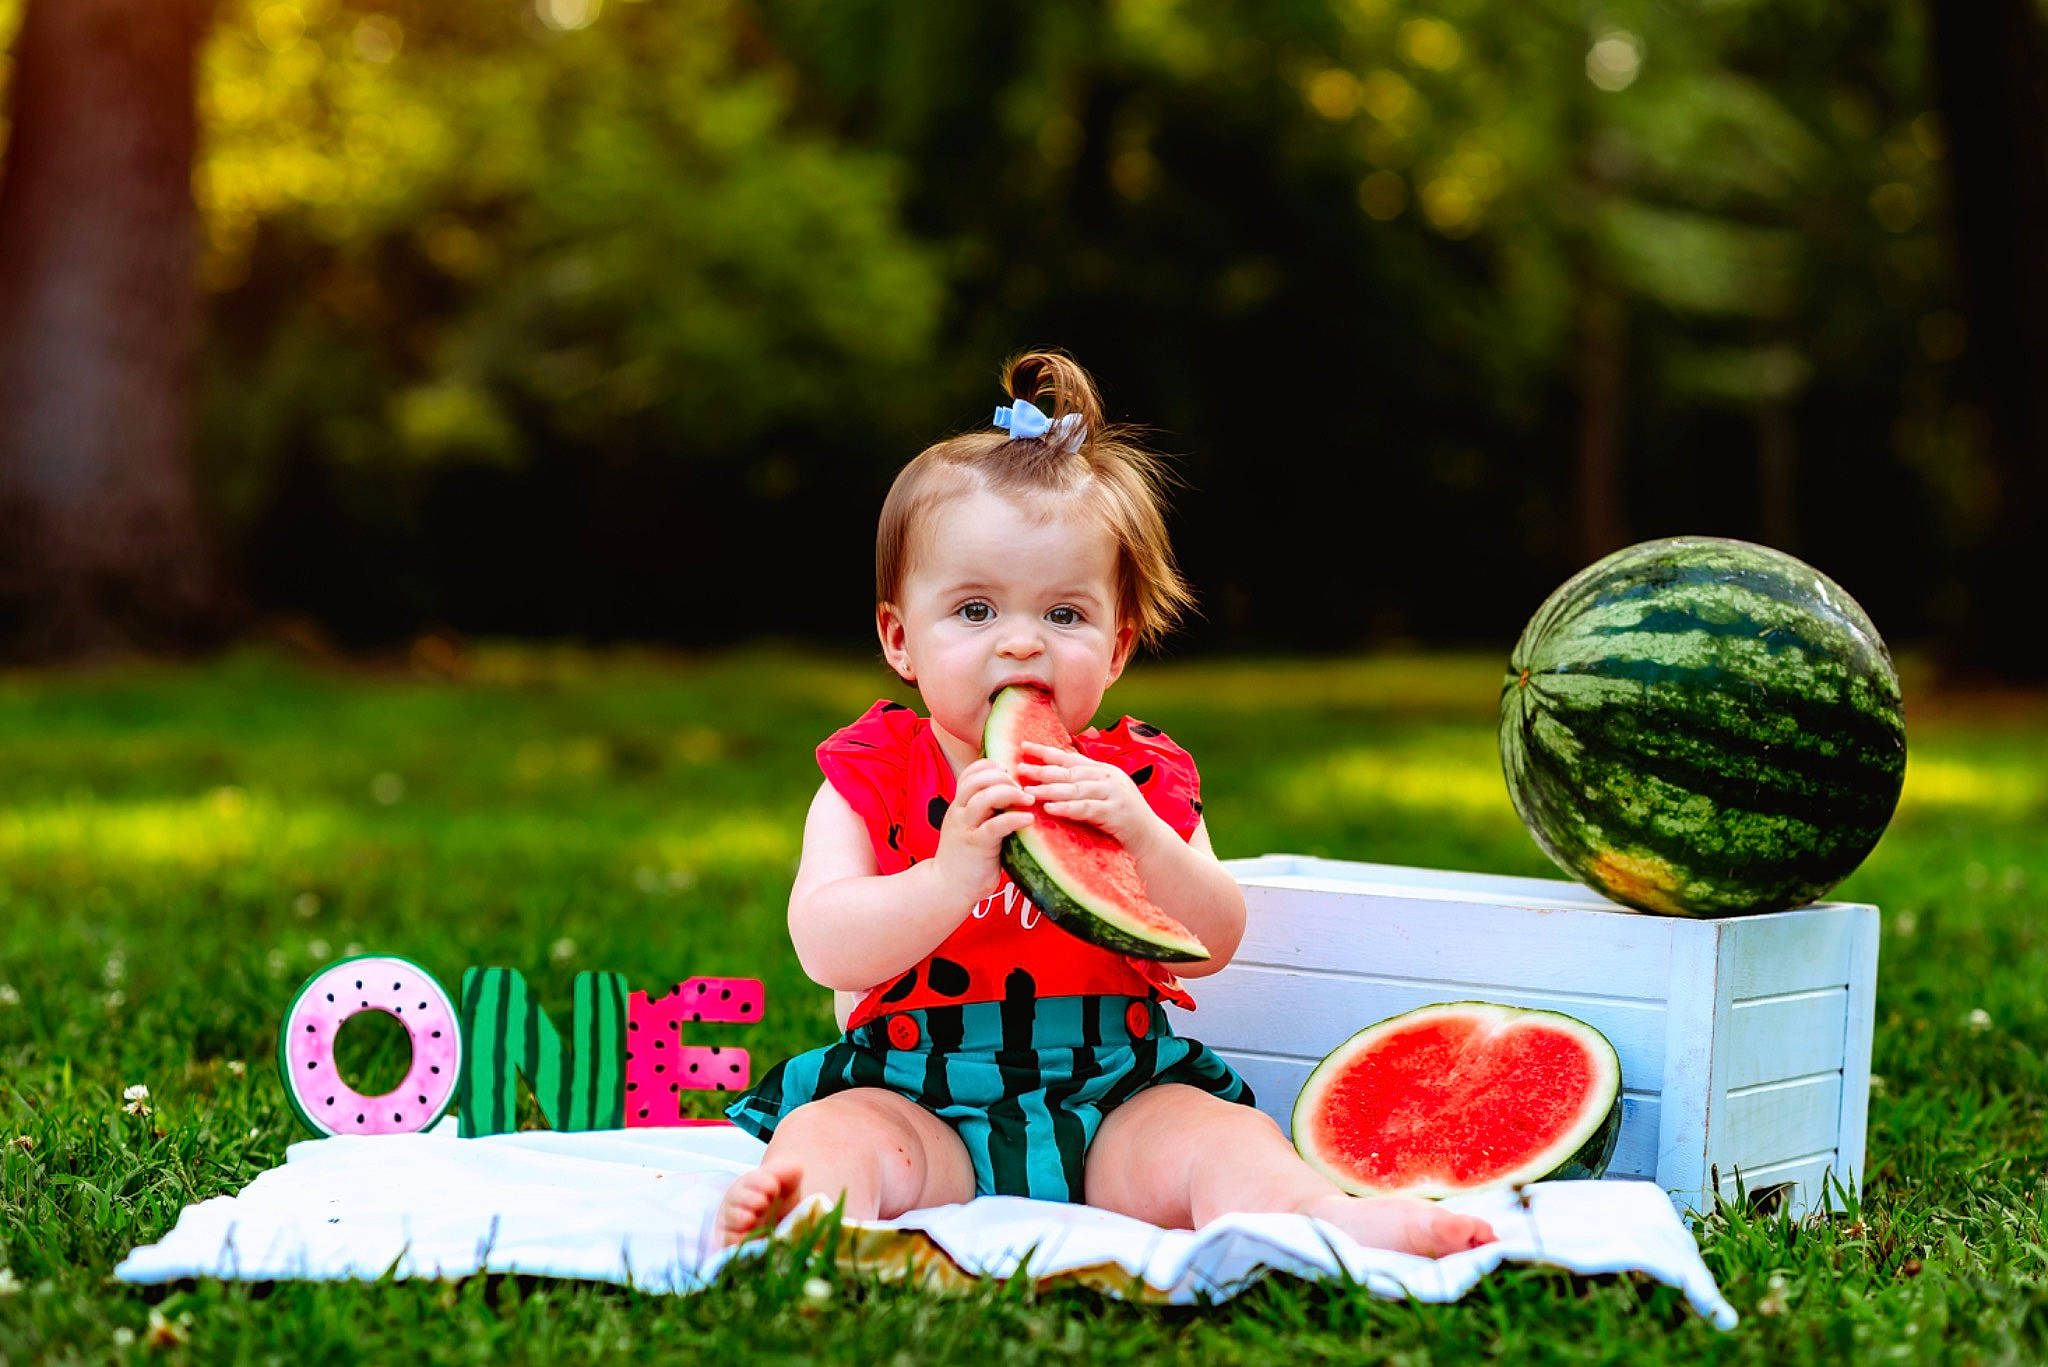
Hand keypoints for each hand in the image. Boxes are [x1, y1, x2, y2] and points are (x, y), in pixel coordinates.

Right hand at [930, 758, 1034, 903]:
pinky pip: (995, 826)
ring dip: (1011, 794)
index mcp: (959, 805)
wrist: (948, 888)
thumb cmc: (967, 858)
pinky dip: (1014, 819)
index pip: (971, 773)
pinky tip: (1028, 819)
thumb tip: (1014, 796)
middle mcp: (960, 813)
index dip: (991, 767)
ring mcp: (966, 829)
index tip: (1010, 774)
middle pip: (977, 780)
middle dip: (1003, 778)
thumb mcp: (972, 827)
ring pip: (984, 798)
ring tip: (1029, 800)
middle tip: (1023, 789)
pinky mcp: (976, 846)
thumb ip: (986, 812)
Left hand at [1015, 742, 1168, 851]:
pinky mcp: (1116, 813)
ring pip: (1076, 788)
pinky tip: (1050, 808)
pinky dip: (1067, 808)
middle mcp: (1109, 778)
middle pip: (1070, 771)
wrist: (1152, 842)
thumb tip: (1052, 781)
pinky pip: (1087, 809)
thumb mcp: (1103, 799)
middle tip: (1019, 767)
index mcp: (1104, 771)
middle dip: (1043, 768)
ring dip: (1050, 788)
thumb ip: (1083, 788)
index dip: (1047, 752)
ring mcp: (1114, 794)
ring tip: (1027, 789)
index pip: (1071, 758)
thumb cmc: (1123, 822)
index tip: (1024, 746)